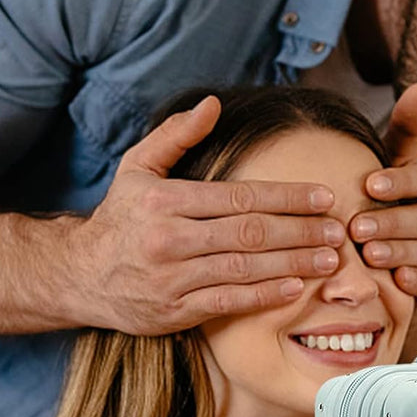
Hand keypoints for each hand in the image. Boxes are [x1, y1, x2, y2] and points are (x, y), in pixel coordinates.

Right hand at [73, 96, 344, 333]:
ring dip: (292, 263)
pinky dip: (263, 296)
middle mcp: (169, 239)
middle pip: (248, 233)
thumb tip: (212, 104)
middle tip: (337, 230)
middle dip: (299, 231)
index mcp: (166, 201)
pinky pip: (227, 301)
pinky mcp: (174, 312)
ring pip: (243, 269)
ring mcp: (172, 278)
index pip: (239, 196)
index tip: (324, 197)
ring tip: (329, 259)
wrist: (78, 276)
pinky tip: (295, 287)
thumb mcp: (136, 168)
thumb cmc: (120, 218)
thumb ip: (175, 135)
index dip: (287, 197)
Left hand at [349, 84, 416, 300]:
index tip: (369, 184)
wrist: (392, 255)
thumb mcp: (394, 165)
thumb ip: (405, 132)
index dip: (402, 182)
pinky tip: (396, 279)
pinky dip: (416, 280)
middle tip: (357, 227)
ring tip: (367, 254)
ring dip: (399, 251)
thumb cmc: (389, 203)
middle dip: (393, 222)